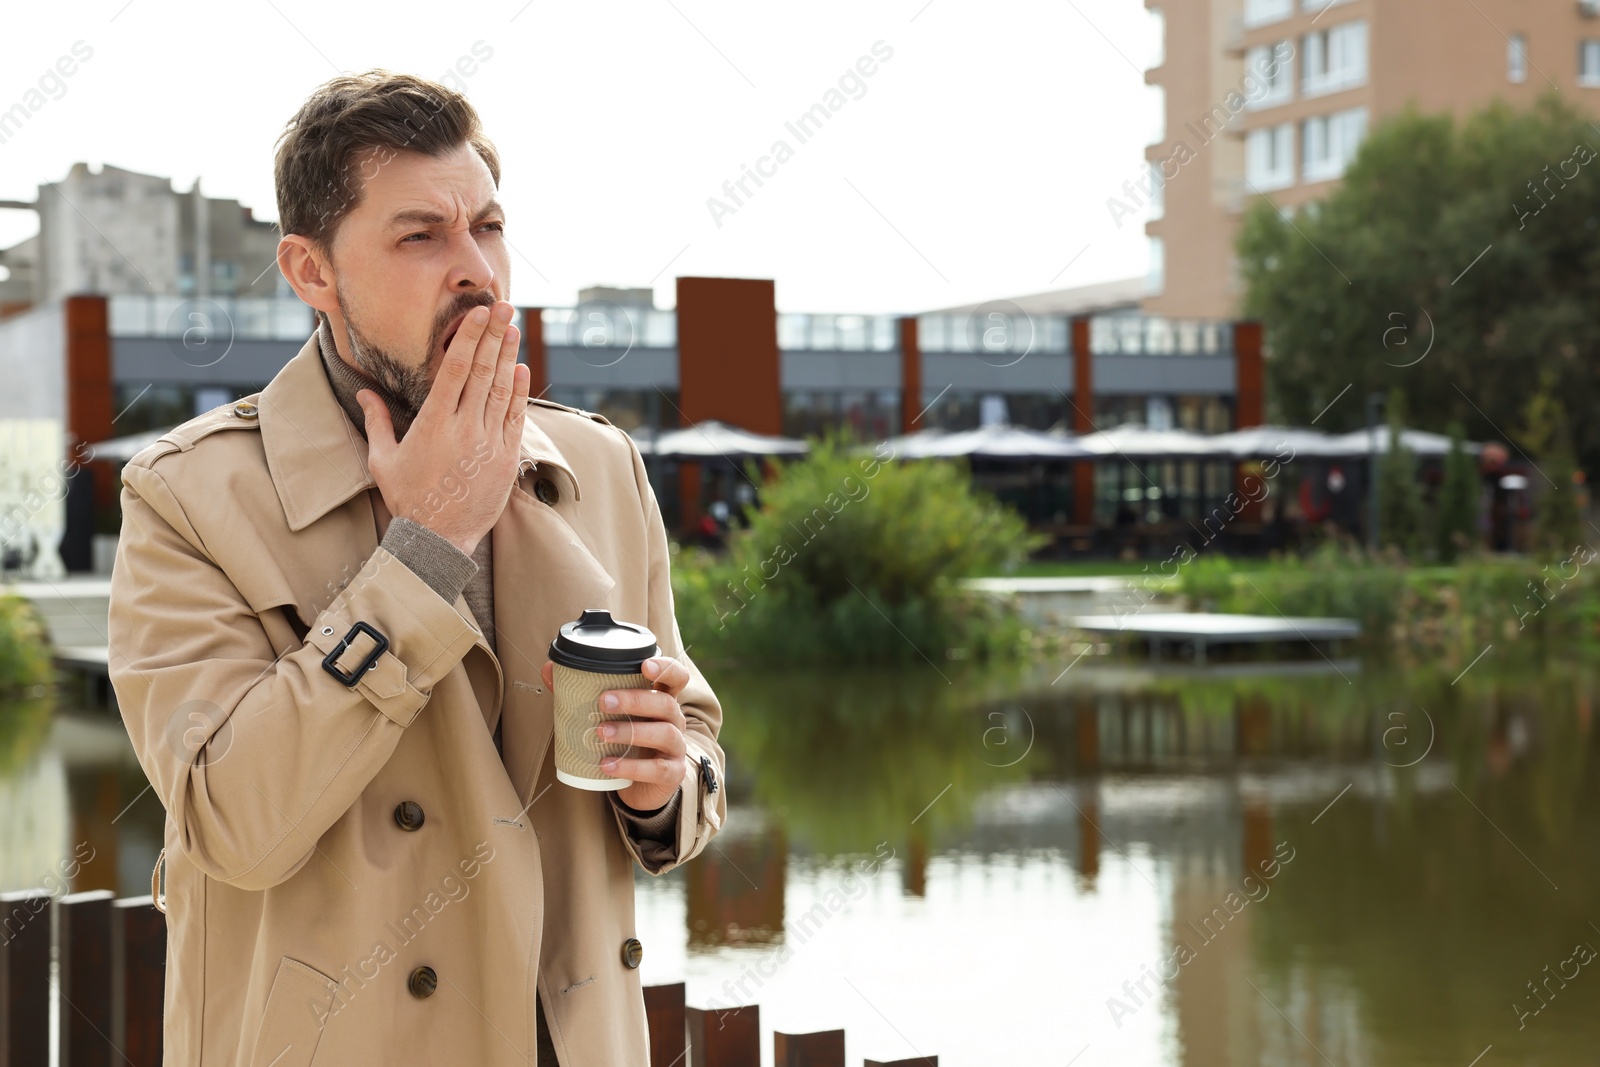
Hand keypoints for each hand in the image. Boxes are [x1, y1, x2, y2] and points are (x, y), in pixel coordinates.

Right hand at [358, 300, 530, 554]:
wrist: (438, 538)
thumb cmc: (407, 498)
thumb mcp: (383, 459)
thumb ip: (377, 421)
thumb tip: (364, 392)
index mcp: (433, 424)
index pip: (455, 369)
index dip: (469, 338)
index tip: (479, 314)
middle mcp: (464, 428)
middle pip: (483, 372)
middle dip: (494, 336)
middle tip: (504, 306)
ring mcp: (488, 443)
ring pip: (502, 390)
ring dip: (508, 356)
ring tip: (513, 328)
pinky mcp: (506, 458)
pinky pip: (515, 417)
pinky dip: (519, 392)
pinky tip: (520, 368)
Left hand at [539, 656, 688, 811]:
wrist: (639, 787)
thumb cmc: (625, 743)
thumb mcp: (610, 717)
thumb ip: (581, 692)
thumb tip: (550, 670)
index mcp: (662, 699)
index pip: (676, 677)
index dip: (666, 667)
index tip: (644, 666)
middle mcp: (674, 720)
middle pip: (665, 703)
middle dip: (635, 700)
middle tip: (603, 702)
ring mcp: (676, 747)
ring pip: (664, 733)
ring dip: (630, 731)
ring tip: (601, 733)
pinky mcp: (672, 773)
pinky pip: (657, 769)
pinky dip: (630, 767)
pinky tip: (607, 765)